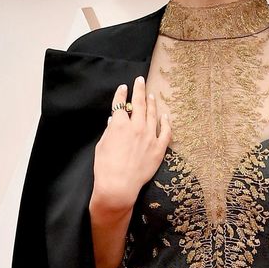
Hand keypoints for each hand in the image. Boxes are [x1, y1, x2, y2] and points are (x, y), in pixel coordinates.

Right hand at [91, 75, 171, 214]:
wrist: (118, 186)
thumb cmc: (105, 168)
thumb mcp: (102, 145)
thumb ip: (109, 131)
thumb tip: (113, 121)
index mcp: (119, 125)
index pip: (121, 104)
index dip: (121, 95)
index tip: (123, 88)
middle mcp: (136, 127)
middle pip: (139, 103)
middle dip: (139, 90)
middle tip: (140, 80)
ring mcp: (150, 137)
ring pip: (153, 115)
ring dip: (152, 103)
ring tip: (151, 95)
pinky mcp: (159, 149)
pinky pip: (166, 132)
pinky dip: (166, 123)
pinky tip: (166, 116)